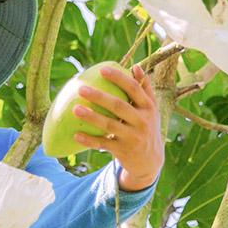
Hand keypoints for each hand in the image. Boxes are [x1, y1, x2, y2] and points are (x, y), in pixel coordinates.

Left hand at [72, 64, 163, 191]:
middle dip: (99, 96)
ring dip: (92, 117)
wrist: (150, 161)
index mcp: (148, 107)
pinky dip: (89, 140)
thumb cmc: (147, 127)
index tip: (102, 70)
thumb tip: (135, 66)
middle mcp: (142, 121)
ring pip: (109, 125)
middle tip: (81, 89)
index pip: (134, 88)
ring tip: (75, 109)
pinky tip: (76, 134)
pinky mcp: (123, 151)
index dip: (118, 78)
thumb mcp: (151, 109)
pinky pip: (103, 144)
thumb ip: (145, 88)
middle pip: (119, 106)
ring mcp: (132, 137)